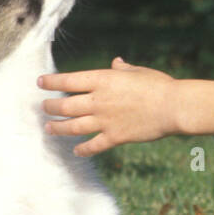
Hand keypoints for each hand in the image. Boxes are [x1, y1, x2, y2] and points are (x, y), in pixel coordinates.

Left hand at [38, 57, 174, 155]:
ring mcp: (105, 120)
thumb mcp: (138, 71)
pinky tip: (76, 151)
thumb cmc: (158, 84)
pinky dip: (83, 149)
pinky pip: (93, 145)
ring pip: (73, 126)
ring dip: (58, 128)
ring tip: (49, 128)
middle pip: (65, 105)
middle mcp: (99, 100)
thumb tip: (116, 63)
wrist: (173, 107)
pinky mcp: (115, 137)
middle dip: (50, 107)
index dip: (51, 82)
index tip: (40, 82)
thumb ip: (123, 69)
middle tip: (43, 108)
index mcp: (103, 80)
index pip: (68, 81)